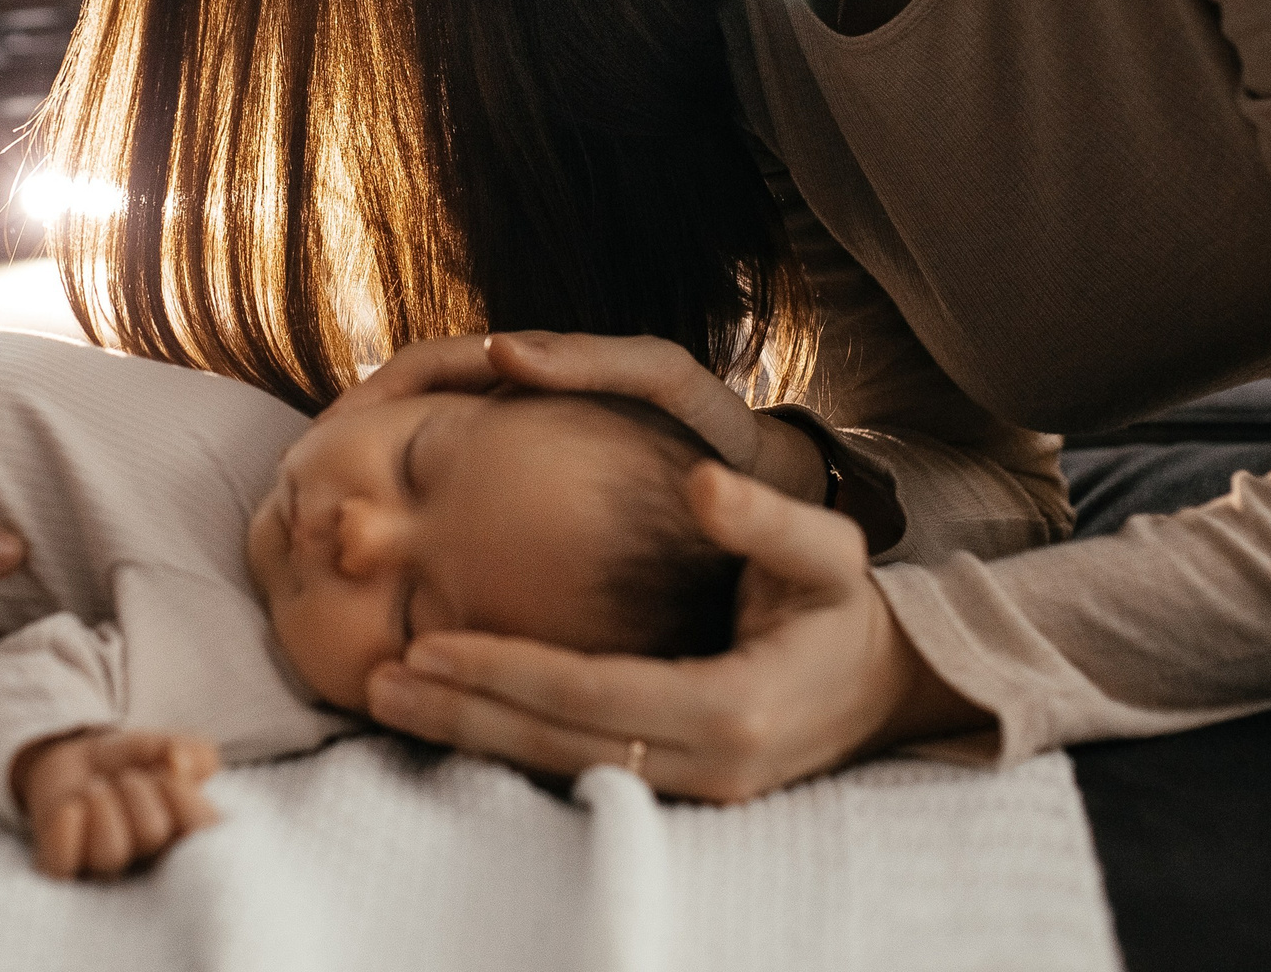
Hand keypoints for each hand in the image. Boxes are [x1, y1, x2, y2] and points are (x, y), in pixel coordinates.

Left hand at [14, 728, 219, 879]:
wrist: (74, 766)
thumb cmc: (127, 766)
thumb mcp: (161, 747)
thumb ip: (189, 752)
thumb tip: (181, 762)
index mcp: (179, 834)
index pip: (200, 831)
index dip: (187, 797)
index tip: (173, 769)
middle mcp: (145, 860)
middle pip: (152, 833)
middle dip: (139, 789)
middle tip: (126, 777)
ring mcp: (101, 867)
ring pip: (110, 853)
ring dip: (103, 805)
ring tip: (95, 787)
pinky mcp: (62, 865)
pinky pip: (63, 866)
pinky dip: (67, 835)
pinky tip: (70, 809)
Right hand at [331, 331, 829, 505]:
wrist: (778, 498)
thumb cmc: (725, 438)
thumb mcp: (667, 381)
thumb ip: (593, 359)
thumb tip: (499, 350)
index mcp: (534, 375)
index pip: (428, 367)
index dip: (375, 395)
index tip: (330, 434)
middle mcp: (514, 412)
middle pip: (407, 415)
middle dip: (353, 444)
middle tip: (302, 488)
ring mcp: (518, 462)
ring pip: (420, 468)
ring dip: (373, 487)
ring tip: (324, 531)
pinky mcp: (529, 512)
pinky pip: (455, 514)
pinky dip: (420, 530)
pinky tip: (398, 582)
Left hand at [366, 461, 985, 801]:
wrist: (895, 679)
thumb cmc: (849, 605)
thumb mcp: (826, 549)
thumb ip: (765, 517)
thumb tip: (702, 481)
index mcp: (732, 706)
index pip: (590, 693)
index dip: (505, 669)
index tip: (427, 639)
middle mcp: (709, 763)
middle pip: (559, 742)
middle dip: (463, 713)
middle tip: (375, 681)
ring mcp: (695, 787)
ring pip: (560, 765)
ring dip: (473, 734)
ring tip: (389, 697)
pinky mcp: (681, 788)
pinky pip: (580, 767)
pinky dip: (512, 742)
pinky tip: (453, 713)